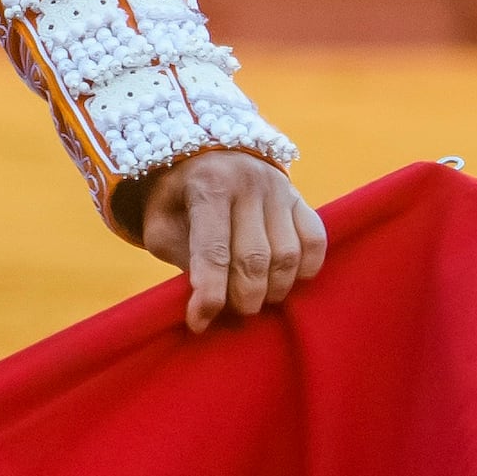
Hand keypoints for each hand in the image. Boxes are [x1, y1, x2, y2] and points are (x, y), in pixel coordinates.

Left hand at [135, 150, 326, 332]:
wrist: (206, 152)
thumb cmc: (177, 198)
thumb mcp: (162, 222)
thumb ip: (182, 258)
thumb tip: (211, 301)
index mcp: (208, 186)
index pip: (213, 252)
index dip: (208, 295)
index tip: (199, 323)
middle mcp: (248, 183)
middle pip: (255, 259)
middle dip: (243, 298)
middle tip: (232, 314)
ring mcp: (279, 188)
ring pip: (288, 255)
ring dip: (273, 290)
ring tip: (254, 300)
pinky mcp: (299, 197)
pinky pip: (315, 240)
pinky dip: (305, 269)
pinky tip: (285, 281)